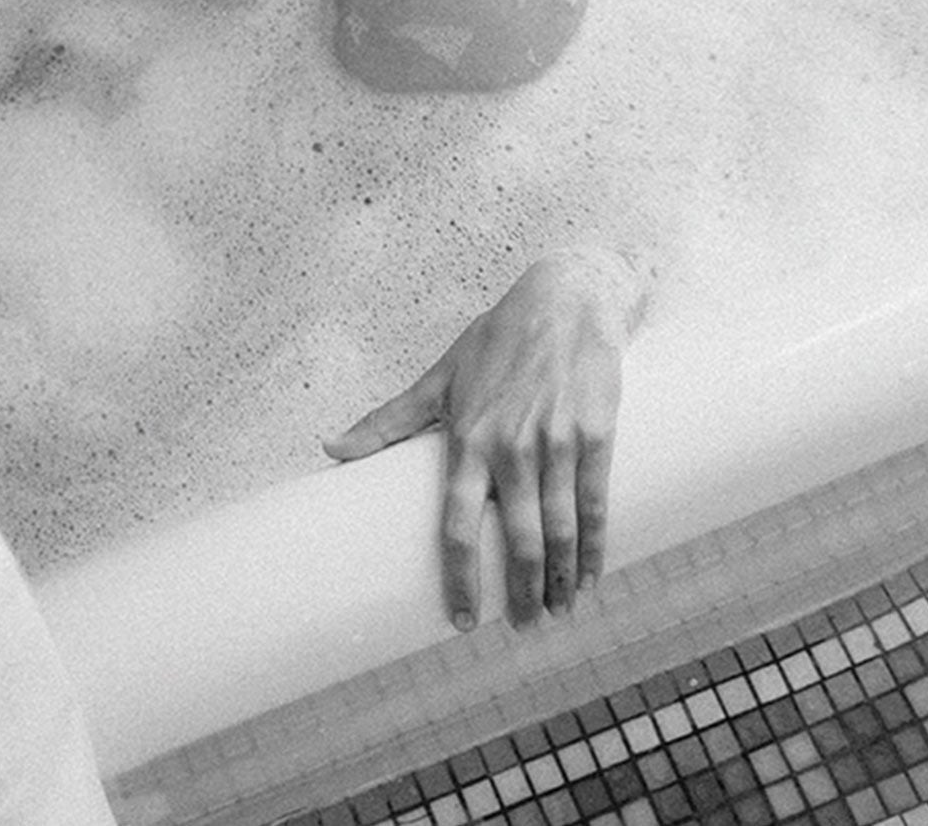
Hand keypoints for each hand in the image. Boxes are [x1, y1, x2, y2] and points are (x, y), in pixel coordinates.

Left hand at [324, 246, 642, 629]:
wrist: (566, 300)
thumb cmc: (497, 341)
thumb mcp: (439, 378)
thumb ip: (388, 422)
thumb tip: (330, 450)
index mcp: (467, 440)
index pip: (455, 525)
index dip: (459, 578)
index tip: (464, 621)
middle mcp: (511, 448)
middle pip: (516, 541)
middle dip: (520, 593)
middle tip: (522, 627)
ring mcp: (557, 444)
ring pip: (560, 531)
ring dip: (560, 580)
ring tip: (556, 611)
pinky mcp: (596, 435)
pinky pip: (596, 505)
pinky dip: (596, 548)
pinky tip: (592, 576)